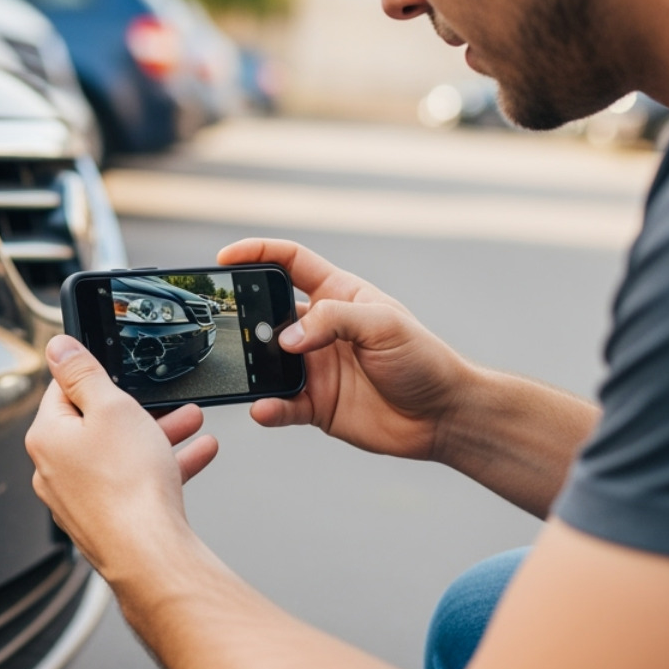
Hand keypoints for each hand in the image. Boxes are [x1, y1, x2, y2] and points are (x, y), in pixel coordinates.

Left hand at [25, 335, 217, 581]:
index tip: (116, 368)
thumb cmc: (127, 487)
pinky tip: (194, 455)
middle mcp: (55, 469)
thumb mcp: (111, 407)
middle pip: (96, 424)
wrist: (148, 554)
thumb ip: (83, 372)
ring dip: (156, 434)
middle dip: (137, 408)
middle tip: (163, 397)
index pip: (62, 390)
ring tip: (190, 421)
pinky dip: (161, 467)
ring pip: (119, 454)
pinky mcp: (105, 519)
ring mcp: (79, 499)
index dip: (94, 374)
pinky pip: (133, 483)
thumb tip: (57, 348)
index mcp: (47, 437)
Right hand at [217, 238, 474, 461]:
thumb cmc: (423, 359)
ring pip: (267, 362)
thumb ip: (333, 321)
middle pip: (268, 313)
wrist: (443, 415)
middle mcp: (321, 329)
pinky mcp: (315, 404)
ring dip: (254, 366)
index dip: (257, 253)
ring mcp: (315, 367)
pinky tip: (264, 408)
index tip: (226, 258)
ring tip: (246, 370)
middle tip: (232, 324)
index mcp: (338, 295)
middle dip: (246, 316)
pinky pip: (281, 404)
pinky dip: (268, 407)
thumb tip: (286, 339)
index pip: (290, 263)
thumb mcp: (384, 324)